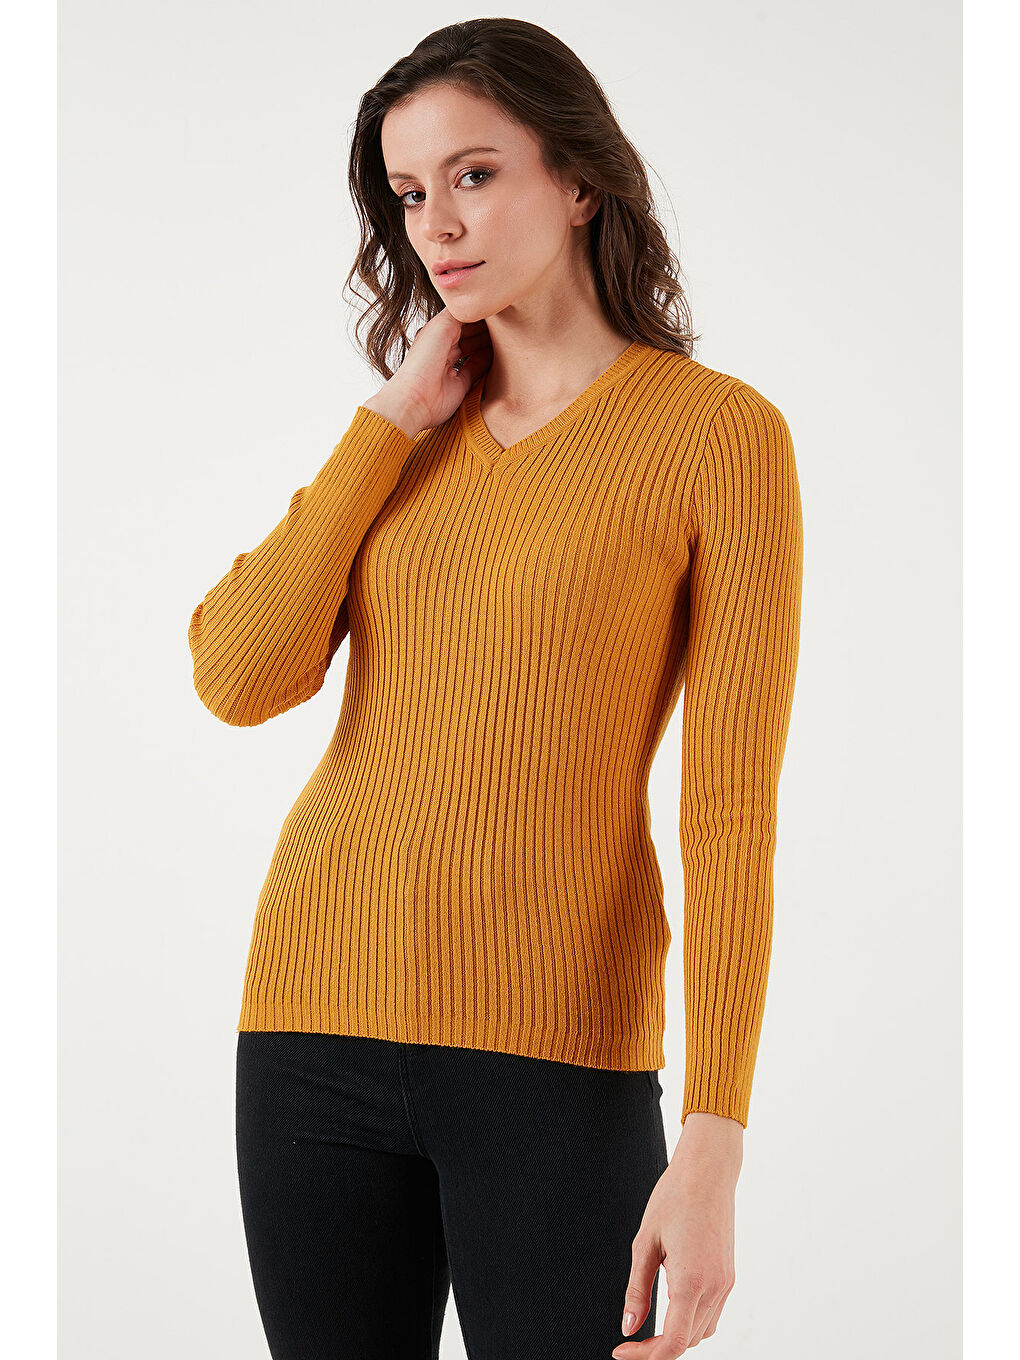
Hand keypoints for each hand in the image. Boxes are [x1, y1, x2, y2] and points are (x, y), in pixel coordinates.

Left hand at [363, 308, 491, 437]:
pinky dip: (487, 363)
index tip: (492, 306)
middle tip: (503, 320)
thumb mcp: (440, 327)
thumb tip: (473, 305)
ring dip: (487, 344)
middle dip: (484, 327)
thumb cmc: (421, 364)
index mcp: (435, 334)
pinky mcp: (460, 384)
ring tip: (504, 335)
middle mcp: (442, 349)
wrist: (416, 399)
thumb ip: (458, 313)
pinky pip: (477, 369)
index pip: (459, 318)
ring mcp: (451, 367)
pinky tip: (498, 355)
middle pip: (468, 334)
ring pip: (474, 350)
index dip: (475, 312)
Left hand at [612, 1114, 741, 1356]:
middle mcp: (714, 1288)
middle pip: (688, 1342)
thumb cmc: (674, 1198)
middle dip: (658, 1348)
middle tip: (630, 1339)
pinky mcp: (729, 1276)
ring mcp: (726, 1283)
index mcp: (691, 1281)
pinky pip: (713, 1315)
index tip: (622, 1351)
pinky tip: (673, 1308)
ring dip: (677, 1336)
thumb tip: (629, 1327)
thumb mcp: (645, 1242)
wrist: (708, 1171)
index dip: (646, 1357)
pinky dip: (692, 1322)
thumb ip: (637, 1290)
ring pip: (703, 1332)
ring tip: (649, 1326)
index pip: (673, 1343)